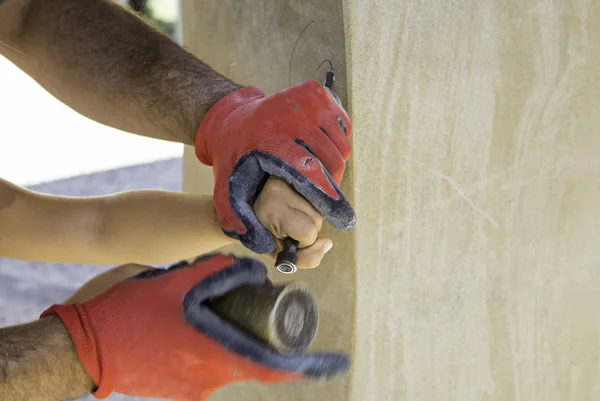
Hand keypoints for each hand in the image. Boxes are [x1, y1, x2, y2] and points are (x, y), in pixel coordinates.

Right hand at [42, 254, 348, 399]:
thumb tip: (249, 267)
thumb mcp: (174, 282)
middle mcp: (206, 380)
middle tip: (270, 313)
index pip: (273, 367)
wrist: (80, 348)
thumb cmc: (126, 314)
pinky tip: (199, 327)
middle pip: (251, 361)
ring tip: (229, 314)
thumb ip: (216, 270)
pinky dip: (214, 348)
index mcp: (212, 355)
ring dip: (236, 341)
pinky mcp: (175, 389)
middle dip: (266, 339)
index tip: (334, 362)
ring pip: (228, 363)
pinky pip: (206, 368)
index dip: (308, 366)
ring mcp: (189, 389)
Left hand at [195, 80, 354, 253]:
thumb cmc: (234, 159)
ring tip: (317, 171)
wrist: (233, 117)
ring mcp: (306, 101)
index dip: (329, 199)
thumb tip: (265, 247)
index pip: (310, 173)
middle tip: (321, 192)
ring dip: (335, 162)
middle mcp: (290, 117)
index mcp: (270, 141)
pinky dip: (337, 141)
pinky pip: (342, 126)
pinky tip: (319, 148)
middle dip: (331, 183)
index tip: (344, 220)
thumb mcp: (225, 190)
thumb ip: (237, 220)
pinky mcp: (317, 92)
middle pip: (331, 161)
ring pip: (340, 145)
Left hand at [254, 176, 332, 268]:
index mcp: (271, 210)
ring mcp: (288, 179)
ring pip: (319, 211)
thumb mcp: (279, 254)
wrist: (246, 208)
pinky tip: (296, 207)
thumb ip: (305, 258)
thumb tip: (328, 243)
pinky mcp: (295, 174)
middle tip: (287, 226)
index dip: (302, 241)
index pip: (307, 231)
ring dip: (309, 219)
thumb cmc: (262, 234)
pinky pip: (317, 199)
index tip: (284, 237)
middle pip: (317, 221)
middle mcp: (280, 189)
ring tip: (290, 216)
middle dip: (307, 230)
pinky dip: (310, 209)